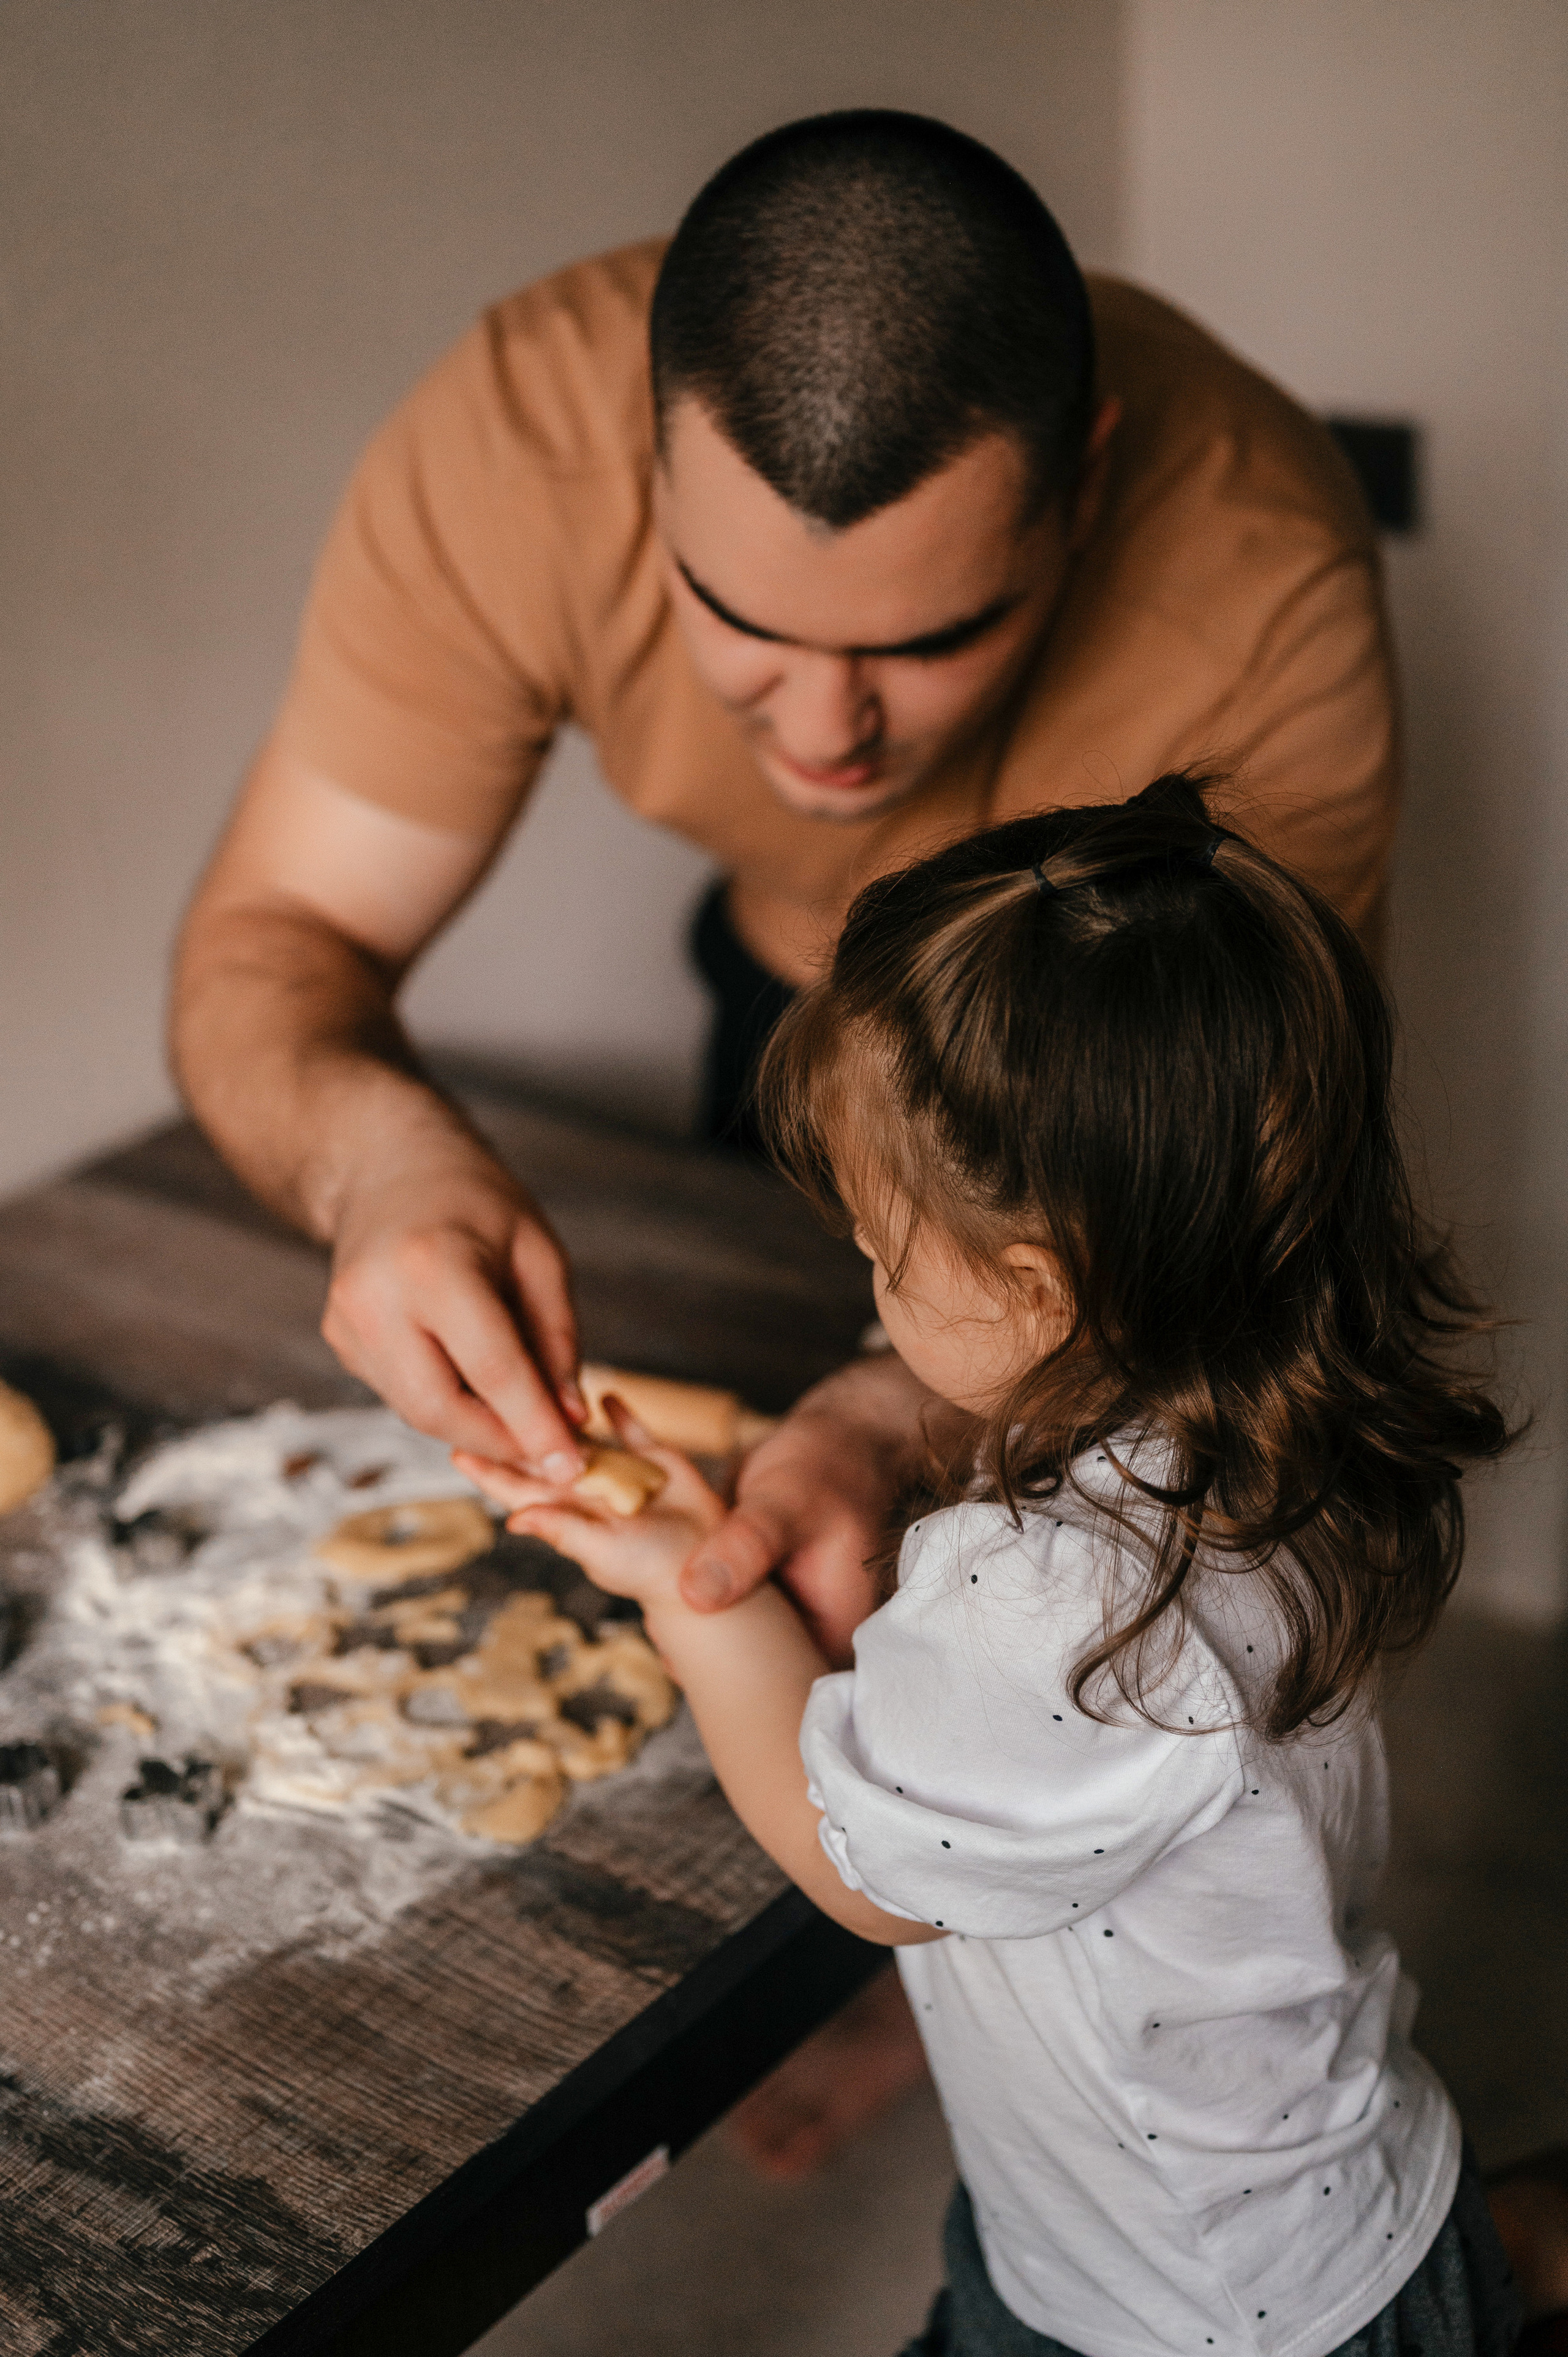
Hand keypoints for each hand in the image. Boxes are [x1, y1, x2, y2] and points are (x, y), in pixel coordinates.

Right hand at [322, 1132, 587, 1476]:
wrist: (389, 1165)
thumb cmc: (475, 1200)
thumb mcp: (539, 1254)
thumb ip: (556, 1338)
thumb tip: (568, 1417)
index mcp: (433, 1267)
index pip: (492, 1370)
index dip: (536, 1426)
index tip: (573, 1465)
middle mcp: (376, 1299)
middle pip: (440, 1408)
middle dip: (500, 1441)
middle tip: (548, 1453)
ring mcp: (346, 1322)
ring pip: (416, 1411)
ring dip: (473, 1427)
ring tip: (521, 1417)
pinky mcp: (339, 1339)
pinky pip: (399, 1392)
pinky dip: (444, 1401)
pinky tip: (475, 1382)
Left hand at [455, 1398, 727, 1613]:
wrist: (704, 1562)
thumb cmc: (648, 1568)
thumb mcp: (600, 1550)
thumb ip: (561, 1530)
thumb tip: (513, 1520)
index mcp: (564, 1510)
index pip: (515, 1486)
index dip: (486, 1467)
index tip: (455, 1445)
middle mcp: (584, 1486)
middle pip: (538, 1452)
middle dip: (512, 1429)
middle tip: (482, 1395)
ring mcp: (616, 1469)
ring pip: (579, 1433)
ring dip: (558, 1411)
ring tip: (533, 1383)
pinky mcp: (650, 1456)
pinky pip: (629, 1427)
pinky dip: (616, 1409)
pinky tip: (603, 1391)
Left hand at [681, 1354, 953, 1663]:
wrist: (831, 1435)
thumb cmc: (826, 1466)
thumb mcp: (787, 1503)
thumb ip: (746, 1546)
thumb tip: (696, 1595)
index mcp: (830, 1630)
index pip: (781, 1690)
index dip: (727, 1687)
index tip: (679, 1662)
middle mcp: (806, 1631)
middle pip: (747, 1674)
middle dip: (696, 1657)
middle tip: (658, 1630)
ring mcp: (778, 1614)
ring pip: (722, 1641)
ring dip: (684, 1626)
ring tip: (653, 1604)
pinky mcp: (749, 1590)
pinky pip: (710, 1608)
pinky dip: (683, 1595)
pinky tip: (655, 1576)